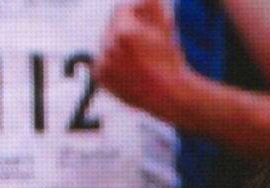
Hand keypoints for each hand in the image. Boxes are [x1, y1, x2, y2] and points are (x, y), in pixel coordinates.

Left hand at [95, 0, 193, 118]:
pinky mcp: (101, 76)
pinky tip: (129, 67)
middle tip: (142, 39)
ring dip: (119, 44)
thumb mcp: (163, 28)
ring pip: (107, 42)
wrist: (168, 96)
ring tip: (139, 56)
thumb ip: (152, 5)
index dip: (134, 11)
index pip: (122, 9)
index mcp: (124, 32)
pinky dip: (112, 61)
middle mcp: (109, 46)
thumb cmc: (169, 61)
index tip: (144, 19)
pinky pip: (102, 60)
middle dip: (126, 28)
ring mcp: (103, 62)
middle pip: (113, 25)